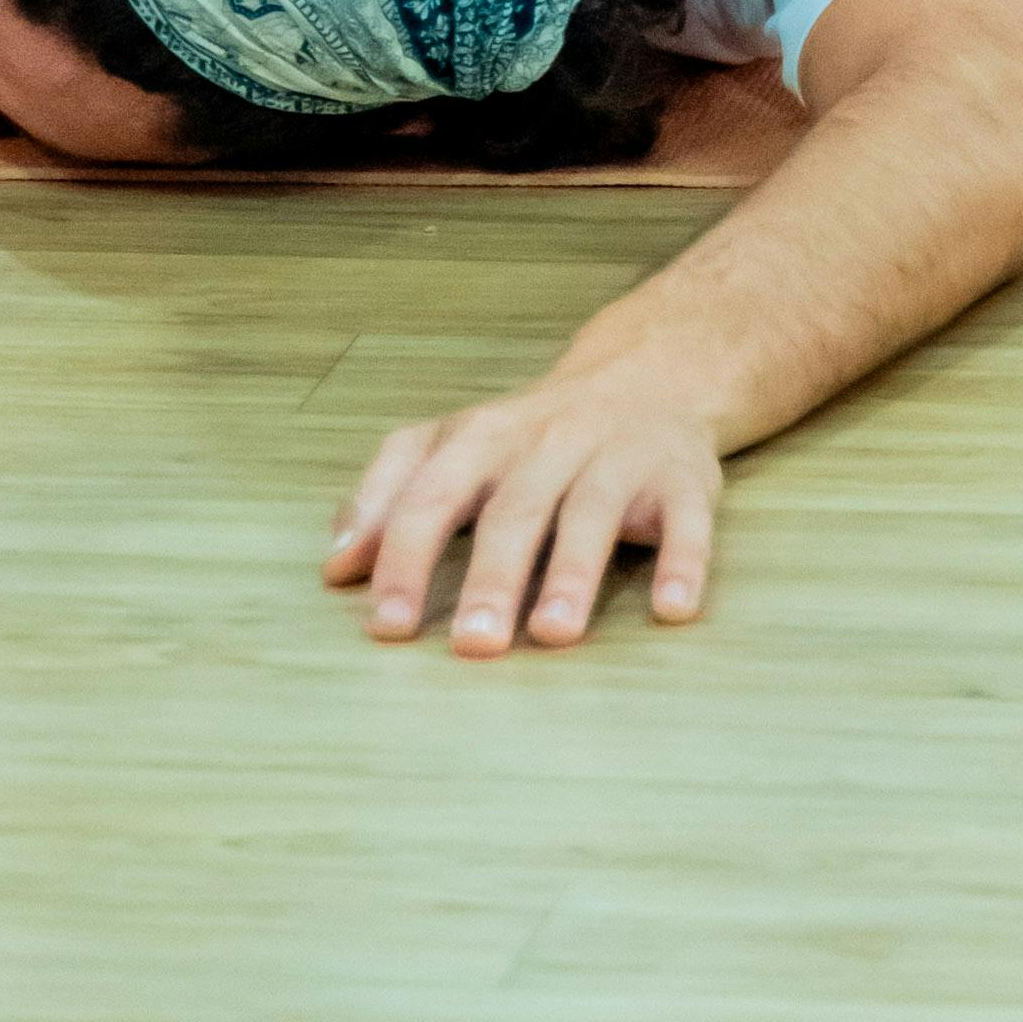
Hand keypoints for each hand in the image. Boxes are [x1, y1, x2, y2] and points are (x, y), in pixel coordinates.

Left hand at [323, 374, 723, 654]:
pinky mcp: (683, 479)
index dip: (405, 558)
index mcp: (483, 438)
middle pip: (514, 509)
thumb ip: (389, 495)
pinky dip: (681, 564)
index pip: (432, 494)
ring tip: (554, 635)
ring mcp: (619, 457)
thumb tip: (336, 566)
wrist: (651, 373)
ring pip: (592, 512)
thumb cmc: (533, 432)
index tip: (386, 627)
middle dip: (492, 578)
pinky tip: (670, 611)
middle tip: (472, 648)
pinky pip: (686, 522)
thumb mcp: (453, 445)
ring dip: (573, 574)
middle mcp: (549, 442)